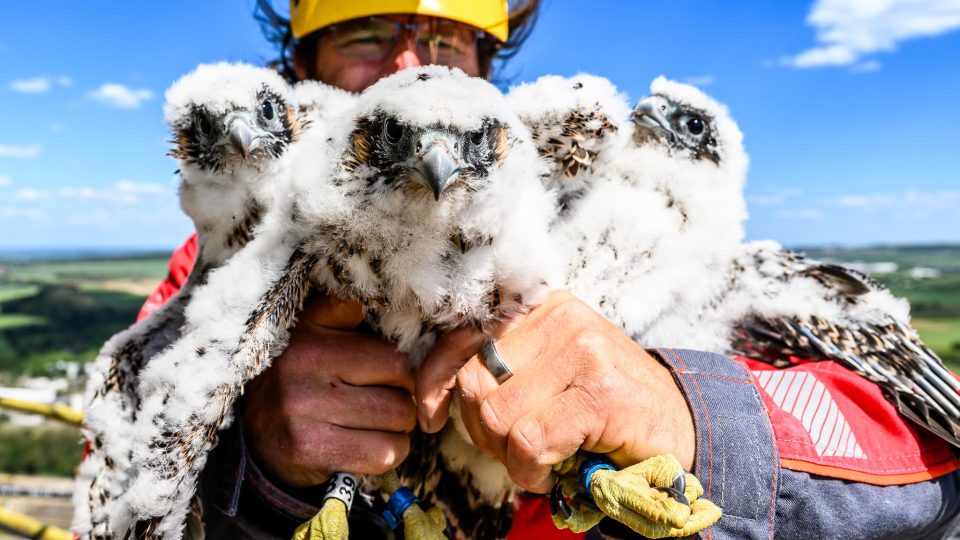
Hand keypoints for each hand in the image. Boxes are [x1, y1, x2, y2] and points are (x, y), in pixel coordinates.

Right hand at [242, 294, 416, 487]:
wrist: (255, 439)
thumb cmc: (300, 381)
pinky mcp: (309, 449)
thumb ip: (340, 312)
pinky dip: (390, 453)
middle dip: (404, 394)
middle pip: (400, 379)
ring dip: (399, 426)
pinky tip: (371, 447)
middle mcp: (303, 369)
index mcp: (308, 336)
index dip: (401, 366)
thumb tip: (382, 308)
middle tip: (388, 401)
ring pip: (397, 416)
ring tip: (378, 424)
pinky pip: (384, 453)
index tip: (389, 376)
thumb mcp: (309, 334)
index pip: (391, 350)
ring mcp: (304, 411)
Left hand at [416, 291, 694, 492]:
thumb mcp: (549, 374)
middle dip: (480, 430)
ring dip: (509, 456)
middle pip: (474, 381)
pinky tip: (552, 470)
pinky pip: (528, 440)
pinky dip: (530, 469)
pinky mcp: (599, 392)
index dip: (435, 379)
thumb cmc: (604, 406)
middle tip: (512, 450)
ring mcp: (583, 351)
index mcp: (542, 308)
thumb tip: (438, 393)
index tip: (432, 416)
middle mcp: (561, 318)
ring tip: (539, 460)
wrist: (679, 426)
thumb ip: (501, 370)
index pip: (463, 335)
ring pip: (498, 415)